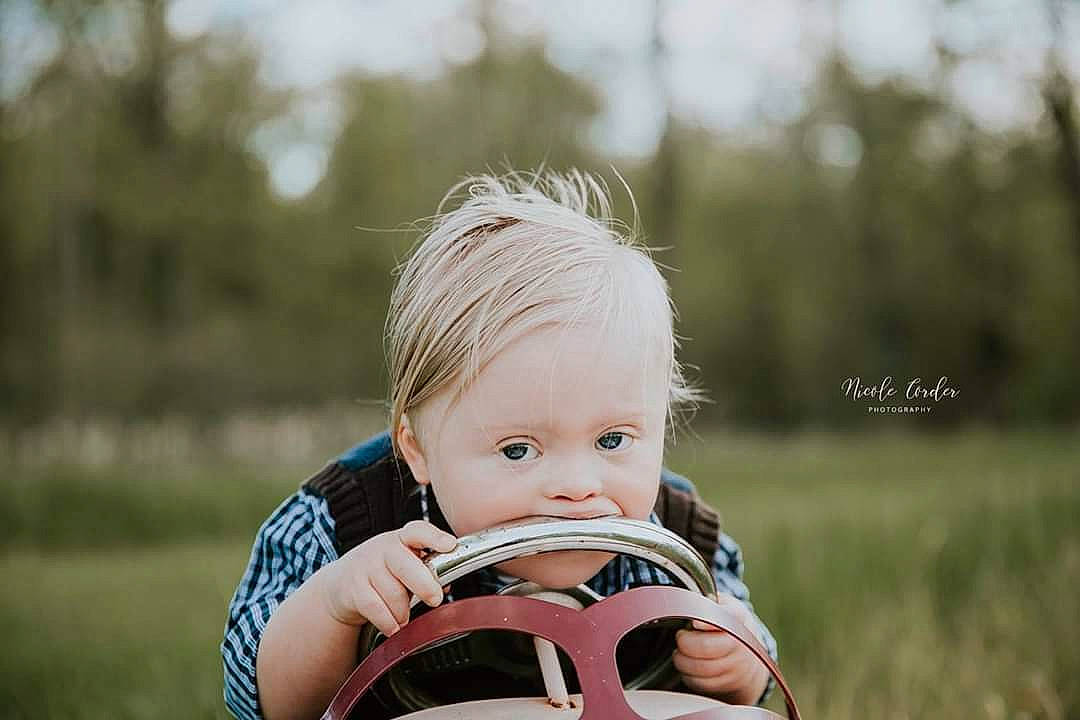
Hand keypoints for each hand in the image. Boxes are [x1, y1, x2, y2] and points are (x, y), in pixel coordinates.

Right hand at [320, 520, 457, 635]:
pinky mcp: (353, 588)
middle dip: (424, 585)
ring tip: (405, 616)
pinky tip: (393, 626)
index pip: (418, 531)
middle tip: (435, 599)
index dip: (435, 537)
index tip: (449, 545)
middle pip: (406, 565)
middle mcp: (383, 549)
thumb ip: (424, 569)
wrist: (341, 584)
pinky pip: (376, 608)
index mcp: (401, 539)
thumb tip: (446, 584)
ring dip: (404, 611)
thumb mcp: (402, 563)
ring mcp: (366, 567)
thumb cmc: (380, 572)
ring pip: (393, 593)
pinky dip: (388, 621)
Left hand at [673, 593, 769, 705]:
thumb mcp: (722, 606)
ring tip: (681, 651)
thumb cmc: (725, 625)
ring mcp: (736, 667)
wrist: (749, 659)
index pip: (727, 617)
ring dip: (682, 660)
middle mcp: (741, 643)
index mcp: (738, 617)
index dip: (707, 621)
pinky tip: (689, 665)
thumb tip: (681, 597)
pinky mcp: (728, 686)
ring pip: (699, 668)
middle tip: (681, 636)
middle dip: (685, 642)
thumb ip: (706, 600)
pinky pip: (700, 683)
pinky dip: (688, 675)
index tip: (694, 623)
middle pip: (705, 646)